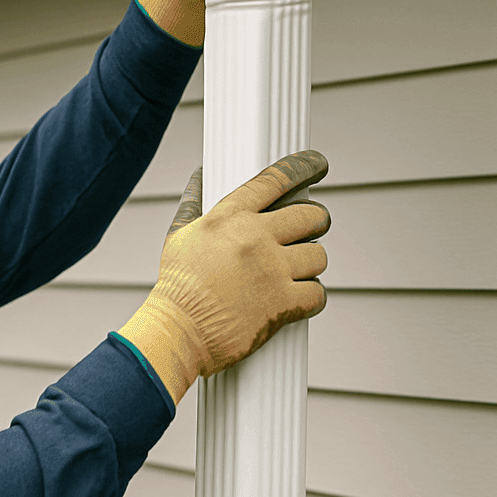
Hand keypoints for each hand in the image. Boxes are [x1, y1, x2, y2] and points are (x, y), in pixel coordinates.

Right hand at [118, 150, 330, 402]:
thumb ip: (194, 201)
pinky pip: (318, 294)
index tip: (318, 164)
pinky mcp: (282, 305)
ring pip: (319, 255)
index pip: (276, 179)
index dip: (303, 167)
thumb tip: (199, 175)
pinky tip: (299, 298)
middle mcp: (255, 238)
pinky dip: (312, 297)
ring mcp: (271, 271)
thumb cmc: (177, 286)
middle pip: (310, 215)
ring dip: (311, 263)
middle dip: (316, 220)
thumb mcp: (180, 235)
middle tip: (312, 228)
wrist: (177, 331)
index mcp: (231, 217)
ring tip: (298, 269)